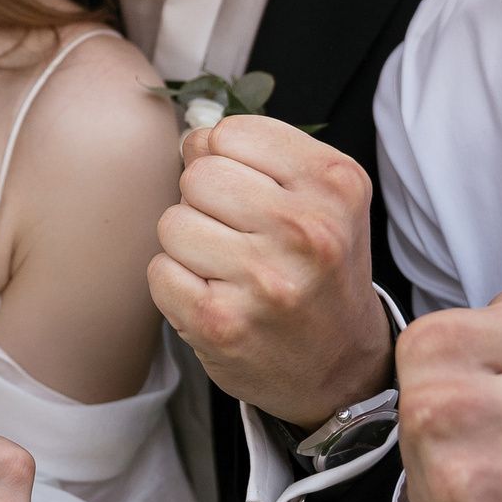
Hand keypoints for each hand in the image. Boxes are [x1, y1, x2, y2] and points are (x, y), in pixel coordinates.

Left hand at [150, 114, 390, 427]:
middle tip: (238, 236)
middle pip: (198, 175)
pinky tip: (215, 297)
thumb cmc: (321, 272)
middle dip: (206, 202)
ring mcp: (263, 281)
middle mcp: (306, 230)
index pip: (231, 133)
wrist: (342, 368)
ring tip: (229, 269)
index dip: (226, 159)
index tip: (251, 192)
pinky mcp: (222, 324)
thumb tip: (190, 137)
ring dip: (189, 245)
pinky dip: (176, 284)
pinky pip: (159, 271)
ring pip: (172, 222)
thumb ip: (259, 155)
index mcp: (333, 185)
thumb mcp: (321, 199)